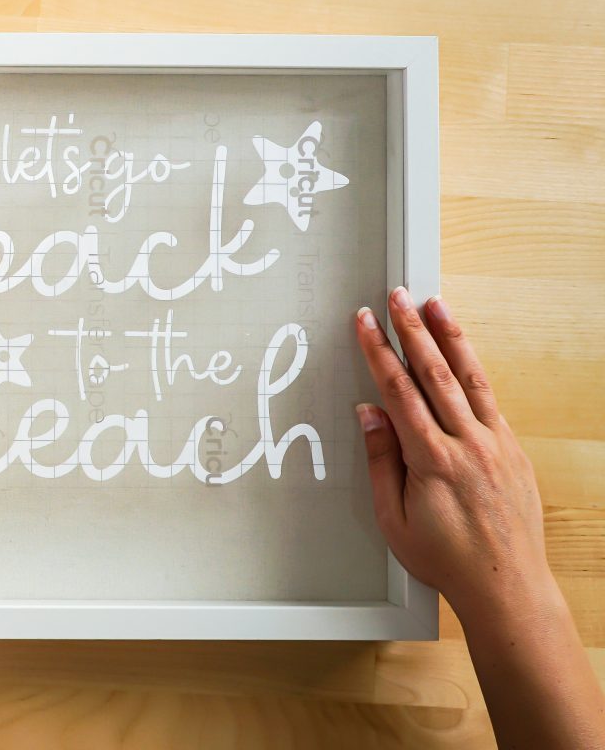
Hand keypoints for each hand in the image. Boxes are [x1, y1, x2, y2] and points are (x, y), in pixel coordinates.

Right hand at [354, 288, 552, 619]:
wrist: (505, 583)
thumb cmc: (445, 558)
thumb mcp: (393, 518)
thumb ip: (381, 460)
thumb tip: (369, 414)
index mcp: (433, 460)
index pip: (399, 391)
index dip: (379, 351)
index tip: (366, 324)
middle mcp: (469, 444)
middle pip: (435, 373)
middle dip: (412, 330)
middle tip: (397, 297)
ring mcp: (496, 444)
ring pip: (469, 377)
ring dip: (450, 337)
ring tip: (435, 305)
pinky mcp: (512, 449)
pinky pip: (490, 399)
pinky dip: (475, 370)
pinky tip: (464, 354)